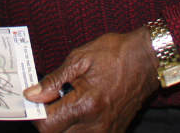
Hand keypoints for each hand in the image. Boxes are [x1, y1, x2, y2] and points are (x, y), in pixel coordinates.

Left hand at [24, 28, 159, 132]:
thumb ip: (53, 80)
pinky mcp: (114, 132)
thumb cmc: (115, 54)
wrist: (147, 59)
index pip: (47, 125)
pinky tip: (80, 110)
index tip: (36, 100)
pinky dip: (78, 127)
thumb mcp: (79, 59)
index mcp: (85, 105)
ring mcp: (107, 132)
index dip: (36, 113)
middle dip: (48, 120)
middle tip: (51, 100)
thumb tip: (32, 94)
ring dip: (63, 125)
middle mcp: (96, 125)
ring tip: (67, 104)